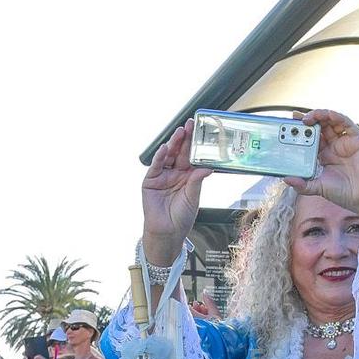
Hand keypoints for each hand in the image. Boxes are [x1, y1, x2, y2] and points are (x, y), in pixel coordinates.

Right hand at [141, 121, 213, 264]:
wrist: (167, 233)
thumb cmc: (181, 218)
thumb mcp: (193, 198)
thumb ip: (197, 181)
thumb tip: (207, 168)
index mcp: (187, 176)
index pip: (192, 157)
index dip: (196, 145)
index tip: (202, 132)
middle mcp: (175, 173)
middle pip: (180, 153)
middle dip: (185, 139)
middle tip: (191, 125)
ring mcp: (162, 176)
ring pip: (168, 156)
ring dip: (173, 144)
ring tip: (180, 132)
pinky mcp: (150, 181)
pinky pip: (156, 166)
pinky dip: (160, 157)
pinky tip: (165, 149)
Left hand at [282, 109, 358, 222]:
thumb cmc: (343, 193)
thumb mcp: (318, 188)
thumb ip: (303, 185)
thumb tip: (286, 179)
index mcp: (324, 155)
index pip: (310, 139)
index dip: (300, 131)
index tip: (287, 126)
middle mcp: (334, 146)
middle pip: (319, 127)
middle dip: (307, 120)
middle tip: (294, 118)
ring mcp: (345, 141)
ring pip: (331, 121)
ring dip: (319, 115)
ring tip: (308, 117)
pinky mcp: (356, 138)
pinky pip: (346, 122)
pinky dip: (335, 116)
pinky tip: (326, 115)